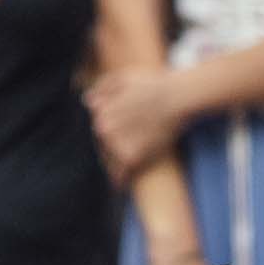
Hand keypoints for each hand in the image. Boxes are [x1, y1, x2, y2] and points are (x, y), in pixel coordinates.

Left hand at [88, 62, 194, 180]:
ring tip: (117, 173)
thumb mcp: (124, 78)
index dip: (105, 136)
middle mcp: (103, 129)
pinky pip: (120, 173)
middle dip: (108, 150)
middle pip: (101, 146)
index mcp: (99, 112)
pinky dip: (119, 180)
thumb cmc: (154, 84)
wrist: (177, 97)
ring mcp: (116, 143)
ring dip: (113, 165)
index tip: (109, 142)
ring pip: (109, 160)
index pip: (97, 130)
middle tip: (113, 158)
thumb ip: (103, 88)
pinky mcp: (131, 157)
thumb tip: (86, 101)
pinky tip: (120, 186)